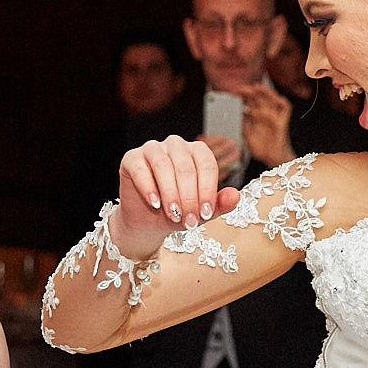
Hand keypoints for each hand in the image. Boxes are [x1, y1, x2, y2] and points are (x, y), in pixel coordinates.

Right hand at [113, 136, 239, 259]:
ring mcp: (153, 149)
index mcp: (197, 152)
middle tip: (188, 221)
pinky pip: (141, 168)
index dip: (207, 190)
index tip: (205, 214)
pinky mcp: (132, 158)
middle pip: (186, 167)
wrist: (148, 222)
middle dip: (188, 197)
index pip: (207, 165)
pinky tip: (155, 203)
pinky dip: (148, 187)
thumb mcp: (200, 212)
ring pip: (164, 166)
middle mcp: (176, 145)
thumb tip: (236, 196)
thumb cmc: (178, 213)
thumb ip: (219, 204)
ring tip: (173, 214)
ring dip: (170, 193)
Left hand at [239, 84, 294, 167]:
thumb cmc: (262, 150)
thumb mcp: (247, 137)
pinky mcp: (282, 122)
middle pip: (260, 98)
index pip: (250, 102)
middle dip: (251, 92)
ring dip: (266, 92)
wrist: (273, 160)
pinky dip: (283, 102)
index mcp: (256, 118)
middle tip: (242, 89)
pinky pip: (286, 109)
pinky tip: (278, 98)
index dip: (243, 97)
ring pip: (272, 99)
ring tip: (257, 88)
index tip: (234, 93)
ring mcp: (274, 117)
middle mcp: (265, 115)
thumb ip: (243, 126)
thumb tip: (239, 115)